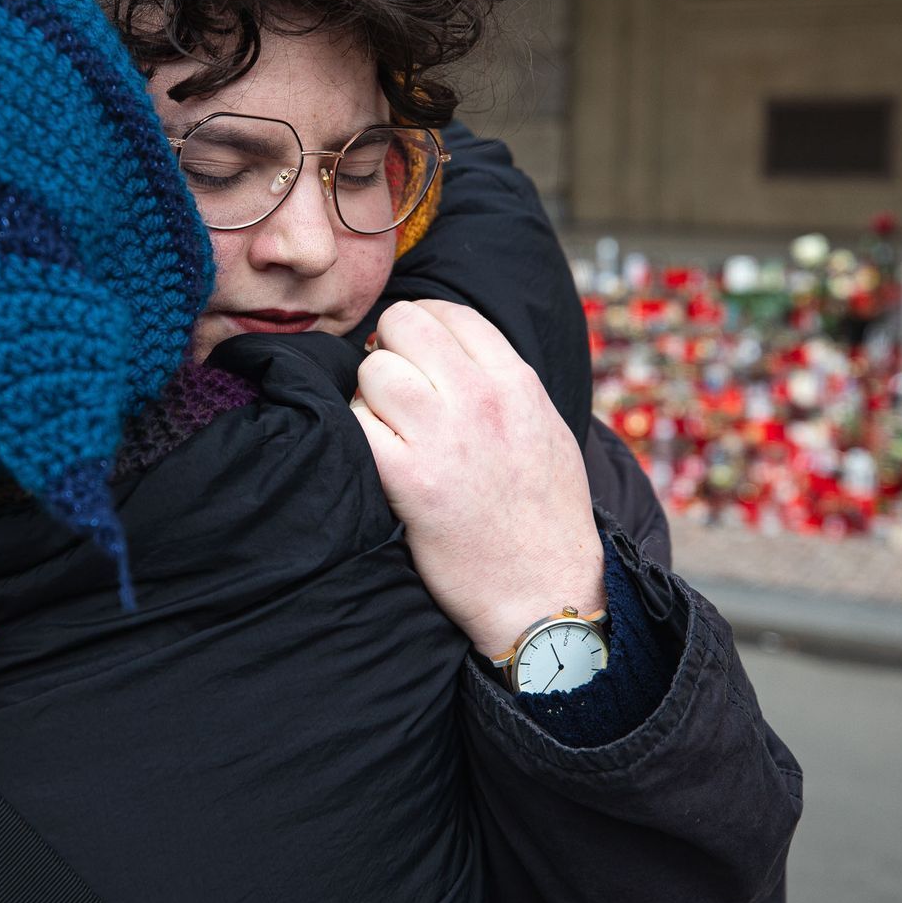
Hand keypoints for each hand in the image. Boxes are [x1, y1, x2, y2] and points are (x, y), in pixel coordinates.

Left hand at [350, 300, 602, 658]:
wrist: (544, 590)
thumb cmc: (546, 515)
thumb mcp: (546, 428)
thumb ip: (505, 382)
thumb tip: (457, 348)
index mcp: (516, 381)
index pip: (448, 312)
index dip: (421, 325)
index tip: (414, 352)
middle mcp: (480, 398)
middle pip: (403, 325)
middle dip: (389, 350)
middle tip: (394, 387)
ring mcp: (442, 436)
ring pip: (373, 370)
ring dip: (370, 395)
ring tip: (388, 426)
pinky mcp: (407, 479)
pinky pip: (356, 422)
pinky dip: (357, 433)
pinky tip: (378, 456)